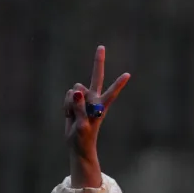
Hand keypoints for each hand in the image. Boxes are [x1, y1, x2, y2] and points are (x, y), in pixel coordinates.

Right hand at [64, 45, 129, 187]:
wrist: (77, 145)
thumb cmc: (83, 138)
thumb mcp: (82, 125)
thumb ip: (79, 107)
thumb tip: (75, 91)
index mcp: (101, 106)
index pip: (111, 93)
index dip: (118, 84)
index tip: (128, 75)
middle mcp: (94, 99)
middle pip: (96, 77)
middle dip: (98, 62)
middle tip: (101, 47)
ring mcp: (84, 99)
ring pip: (74, 89)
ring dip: (70, 101)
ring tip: (74, 116)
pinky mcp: (75, 102)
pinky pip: (67, 96)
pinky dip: (65, 105)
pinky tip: (69, 115)